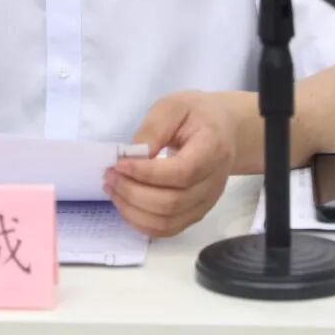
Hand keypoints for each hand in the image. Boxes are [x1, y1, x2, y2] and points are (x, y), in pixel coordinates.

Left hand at [104, 91, 239, 237]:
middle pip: (172, 202)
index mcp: (212, 149)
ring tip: (112, 188)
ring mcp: (206, 202)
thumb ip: (154, 127)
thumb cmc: (196, 114)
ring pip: (167, 221)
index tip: (119, 163)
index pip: (181, 173)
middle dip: (133, 192)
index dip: (146, 173)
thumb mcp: (174, 106)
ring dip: (133, 210)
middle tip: (109, 175)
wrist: (225, 130)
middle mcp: (214, 182)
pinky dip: (141, 222)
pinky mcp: (196, 213)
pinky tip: (125, 204)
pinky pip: (167, 229)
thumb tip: (134, 155)